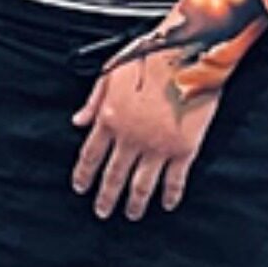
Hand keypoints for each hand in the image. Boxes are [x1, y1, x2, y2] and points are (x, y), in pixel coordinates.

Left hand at [70, 48, 220, 219]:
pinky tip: (168, 204)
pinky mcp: (184, 148)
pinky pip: (175, 180)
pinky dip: (171, 195)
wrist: (190, 53)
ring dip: (135, 203)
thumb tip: (78, 121)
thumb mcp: (111, 72)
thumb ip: (93, 101)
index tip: (81, 188)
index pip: (90, 157)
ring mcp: (157, 146)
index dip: (84, 176)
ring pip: (141, 185)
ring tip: (132, 214)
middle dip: (105, 198)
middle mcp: (130, 138)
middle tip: (102, 211)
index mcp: (109, 119)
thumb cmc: (151, 56)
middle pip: (112, 177)